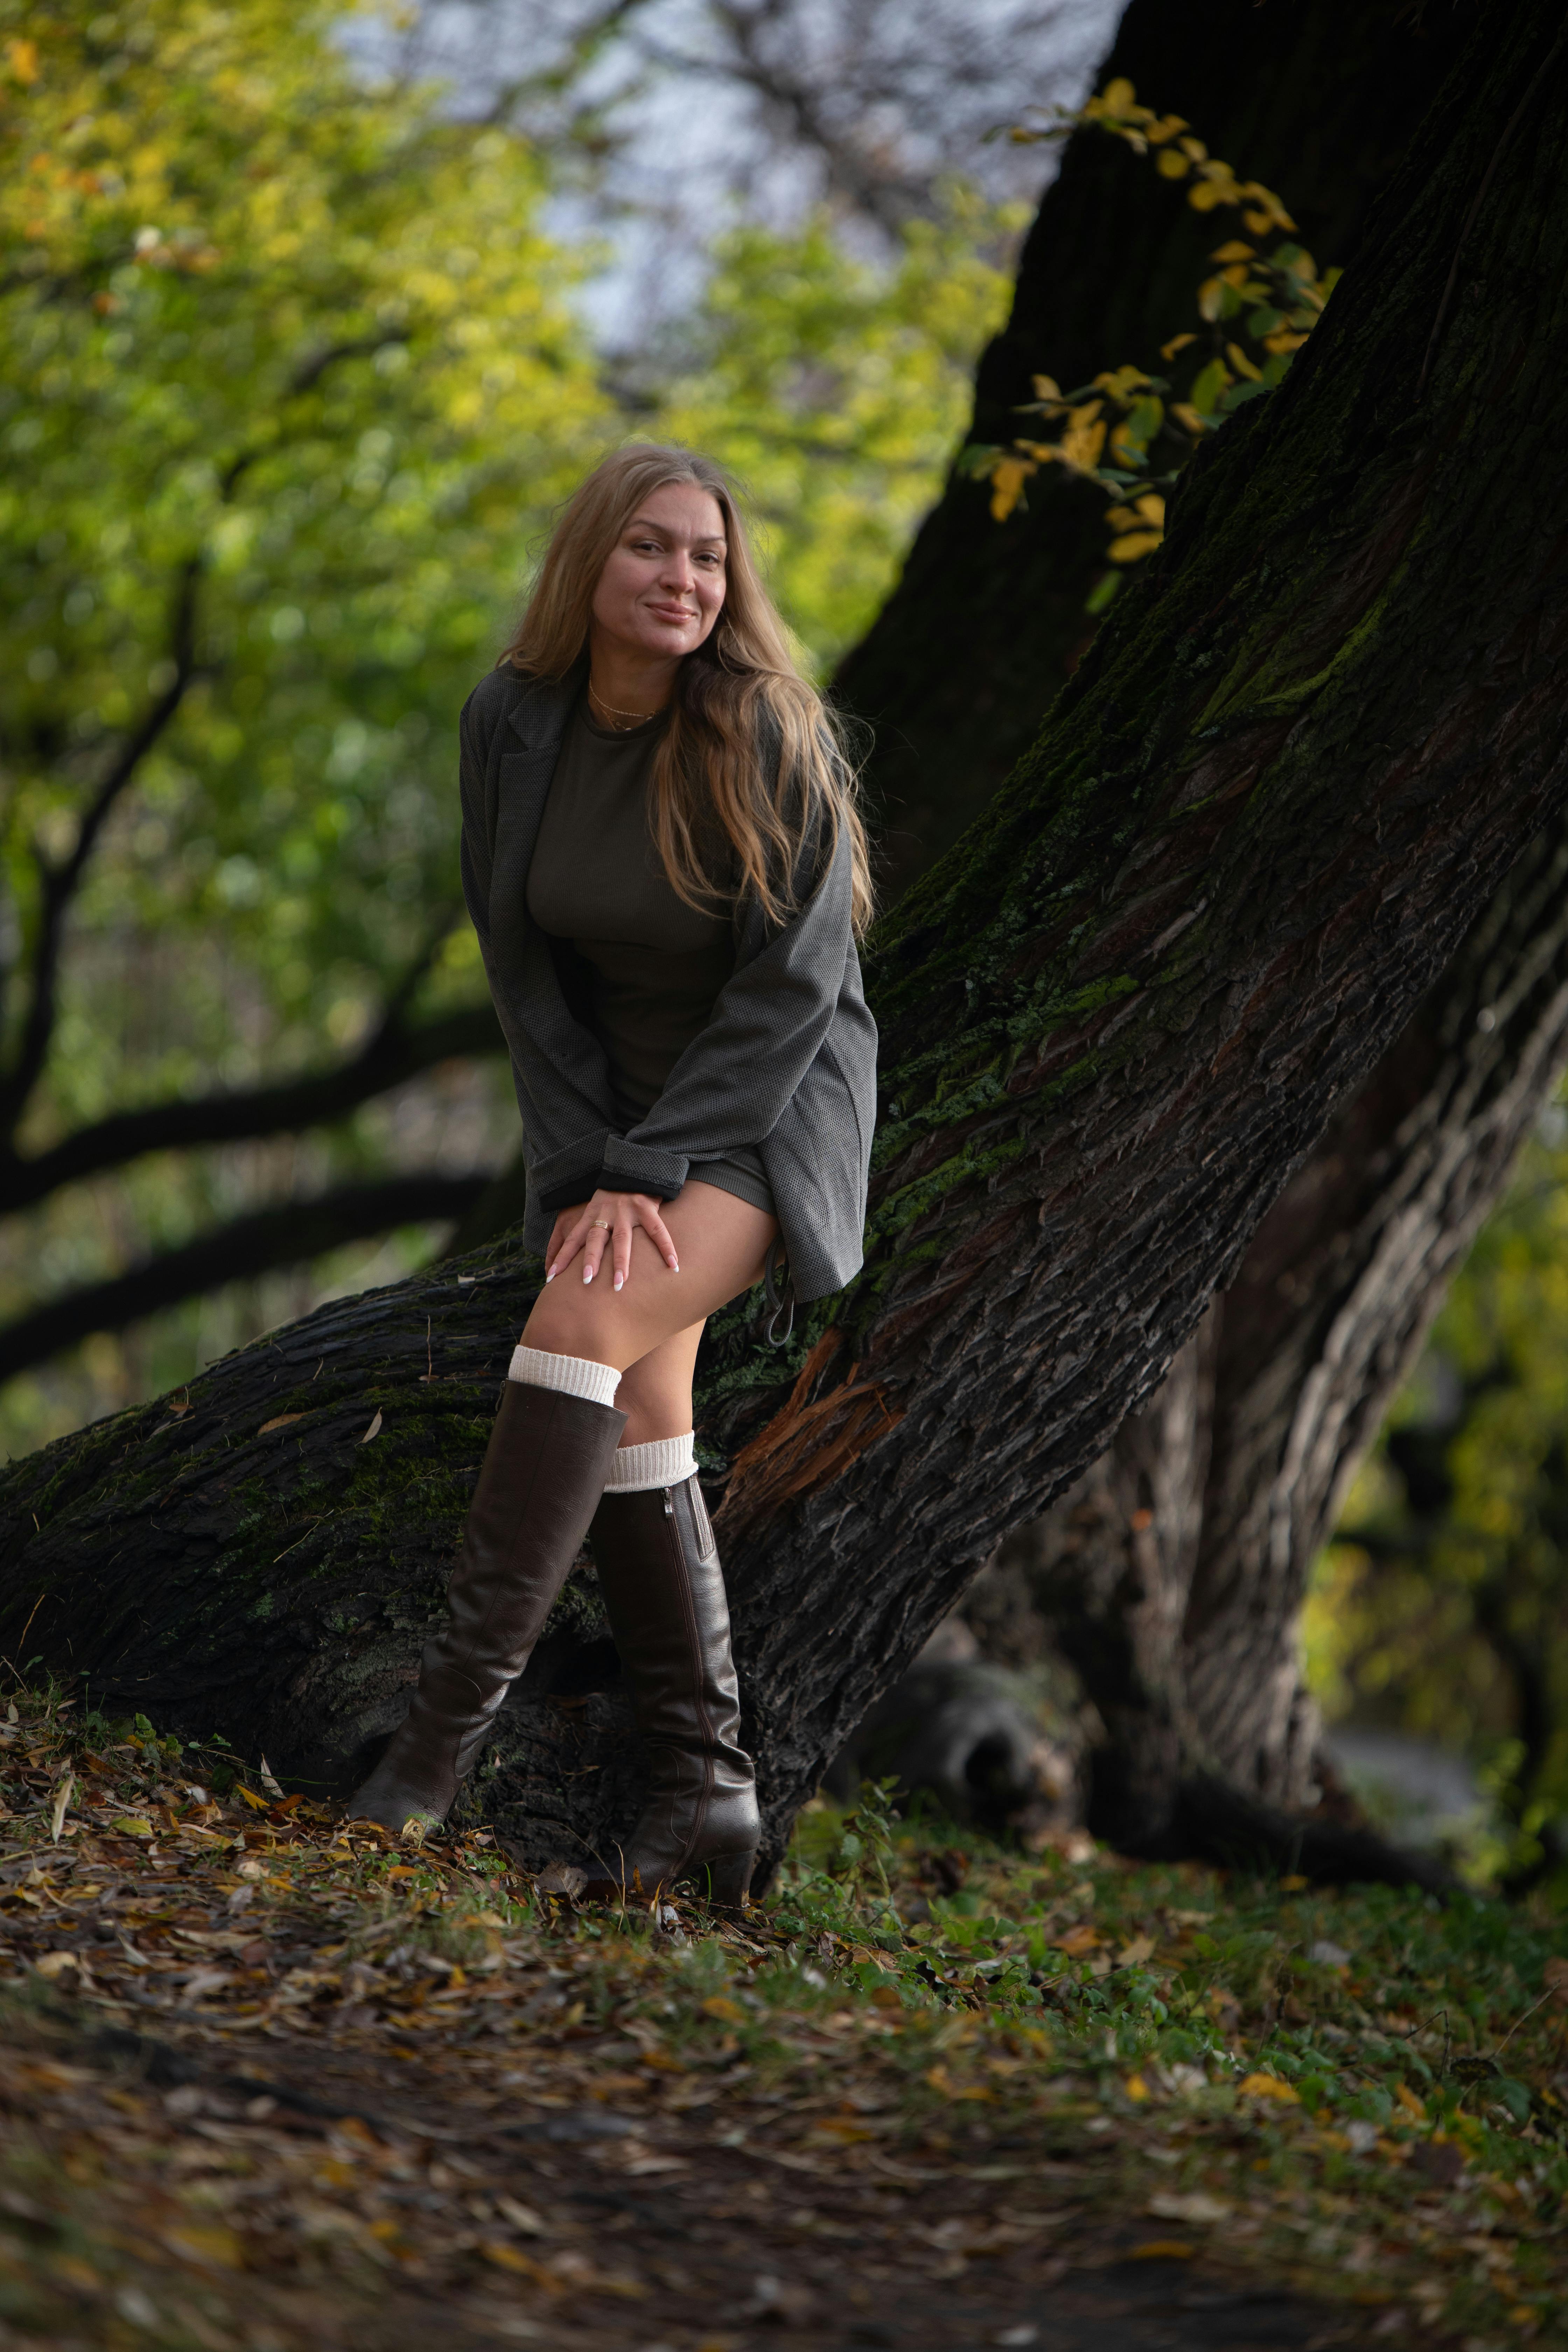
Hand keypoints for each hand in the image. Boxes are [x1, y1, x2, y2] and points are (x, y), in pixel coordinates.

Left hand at [545, 1189, 679, 1290]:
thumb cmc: (612, 1195)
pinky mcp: (646, 1207)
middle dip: (590, 1260)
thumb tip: (558, 1251)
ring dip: (620, 1262)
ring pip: (622, 1239)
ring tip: (619, 1283)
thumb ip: (583, 1228)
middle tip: (585, 1281)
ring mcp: (626, 1210)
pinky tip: (673, 1264)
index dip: (561, 1257)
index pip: (573, 1238)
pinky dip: (666, 1247)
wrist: (634, 1167)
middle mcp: (606, 1213)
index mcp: (591, 1214)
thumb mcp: (594, 1207)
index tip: (550, 1277)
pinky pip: (656, 1230)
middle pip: (595, 1239)